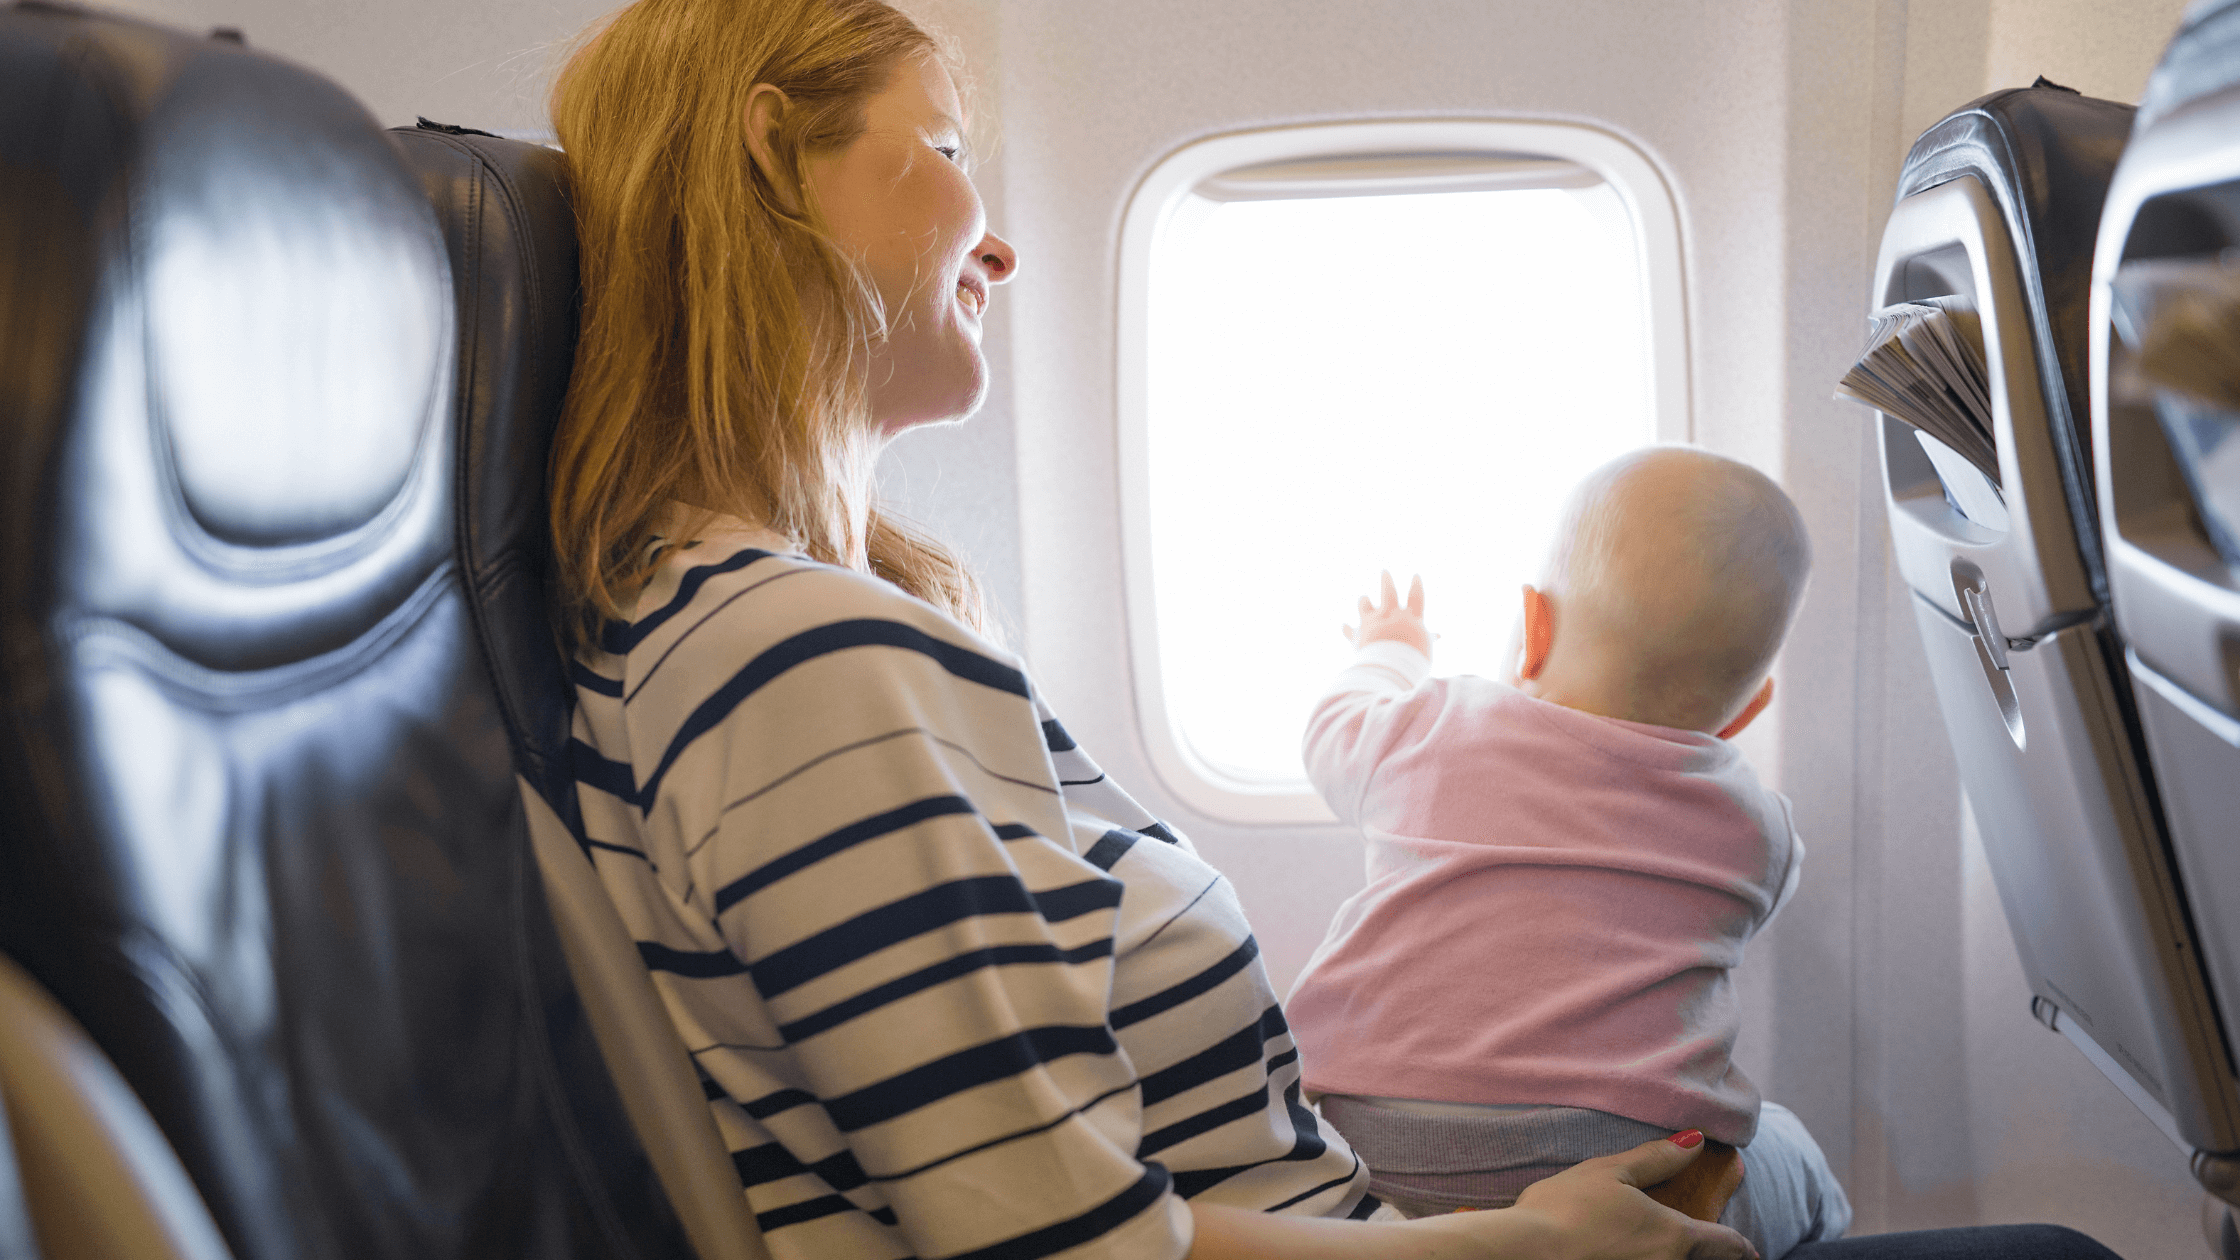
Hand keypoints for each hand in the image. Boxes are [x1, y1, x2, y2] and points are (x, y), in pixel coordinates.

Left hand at [1344, 571, 1432, 657]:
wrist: (1390, 667)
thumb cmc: (1413, 660)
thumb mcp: (1425, 648)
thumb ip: (1428, 638)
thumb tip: (1438, 635)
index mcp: (1410, 618)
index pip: (1416, 597)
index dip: (1416, 585)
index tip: (1415, 576)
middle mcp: (1390, 615)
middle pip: (1388, 592)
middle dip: (1386, 581)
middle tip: (1384, 571)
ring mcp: (1372, 622)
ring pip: (1365, 605)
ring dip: (1364, 601)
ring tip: (1364, 597)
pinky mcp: (1358, 634)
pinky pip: (1350, 631)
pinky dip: (1348, 630)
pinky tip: (1343, 626)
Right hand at [1502, 1132, 1757, 1259]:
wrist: (1522, 1253)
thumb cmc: (1564, 1208)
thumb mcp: (1610, 1172)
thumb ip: (1657, 1159)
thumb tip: (1695, 1140)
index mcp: (1674, 1235)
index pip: (1723, 1244)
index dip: (1740, 1247)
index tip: (1751, 1252)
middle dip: (1711, 1257)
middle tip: (1722, 1253)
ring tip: (1669, 1252)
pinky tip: (1629, 1258)